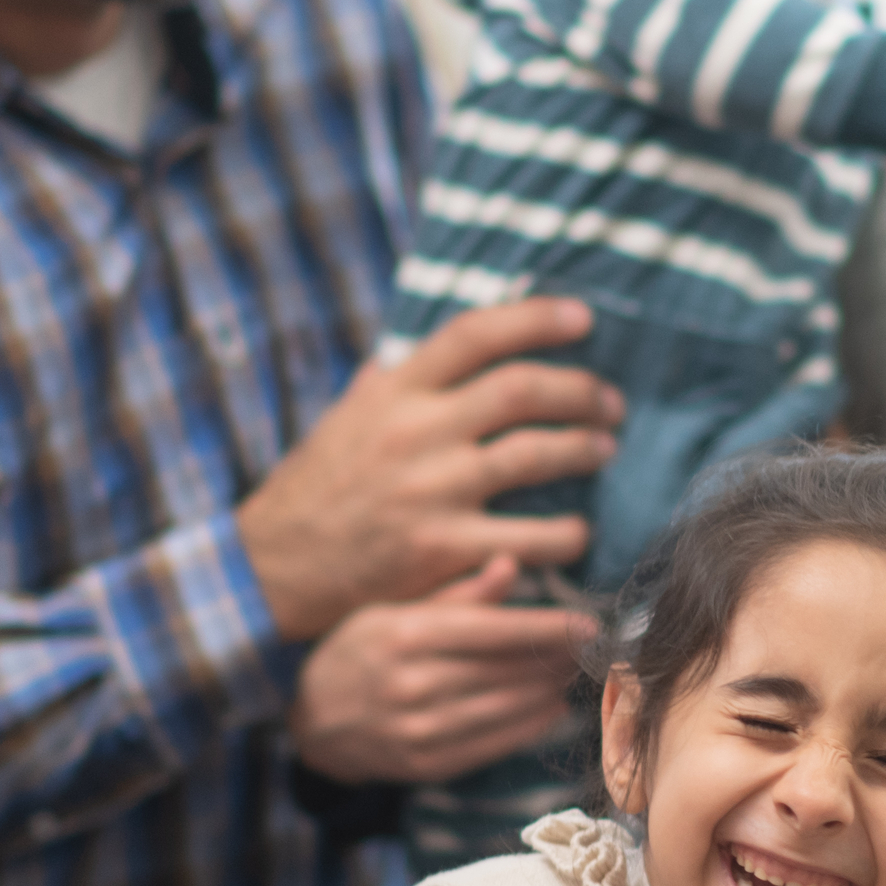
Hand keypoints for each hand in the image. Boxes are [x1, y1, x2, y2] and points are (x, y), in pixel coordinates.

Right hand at [238, 301, 620, 640]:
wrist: (275, 567)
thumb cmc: (317, 488)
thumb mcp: (345, 419)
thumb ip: (390, 382)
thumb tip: (429, 345)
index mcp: (394, 392)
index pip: (474, 333)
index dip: (536, 318)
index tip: (582, 319)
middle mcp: (415, 432)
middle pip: (521, 389)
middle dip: (580, 391)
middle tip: (610, 403)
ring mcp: (430, 490)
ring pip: (535, 455)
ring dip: (583, 449)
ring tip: (604, 450)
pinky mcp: (442, 548)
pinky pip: (528, 536)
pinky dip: (566, 533)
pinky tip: (578, 533)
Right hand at [289, 555, 597, 785]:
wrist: (312, 720)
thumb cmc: (357, 652)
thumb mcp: (392, 608)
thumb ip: (457, 594)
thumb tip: (510, 565)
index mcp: (406, 635)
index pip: (494, 631)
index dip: (548, 628)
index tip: (590, 625)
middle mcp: (413, 683)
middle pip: (507, 670)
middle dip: (556, 659)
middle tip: (590, 649)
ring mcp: (420, 728)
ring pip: (506, 709)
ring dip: (548, 692)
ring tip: (572, 674)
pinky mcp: (427, 763)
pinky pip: (493, 744)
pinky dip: (529, 727)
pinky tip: (550, 710)